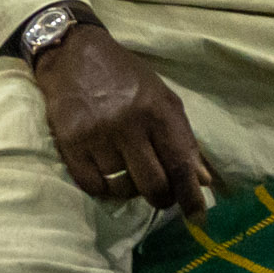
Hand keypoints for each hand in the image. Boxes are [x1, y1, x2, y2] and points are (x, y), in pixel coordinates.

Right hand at [31, 21, 216, 217]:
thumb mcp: (162, 98)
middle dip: (161, 197)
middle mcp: (129, 124)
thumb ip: (183, 139)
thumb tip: (203, 180)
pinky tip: (105, 172)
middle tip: (159, 193)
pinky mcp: (70, 143)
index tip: (198, 219)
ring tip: (128, 172)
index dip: (191, 197)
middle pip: (153, 185)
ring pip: (122, 188)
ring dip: (129, 188)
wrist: (74, 54)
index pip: (180, 165)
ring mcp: (97, 135)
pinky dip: (103, 187)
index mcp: (158, 110)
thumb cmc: (125, 77)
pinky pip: (93, 186)